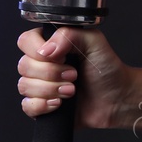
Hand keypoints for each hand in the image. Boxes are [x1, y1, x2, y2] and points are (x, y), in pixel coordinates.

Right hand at [16, 26, 134, 130]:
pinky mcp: (41, 105)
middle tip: (74, 75)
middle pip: (23, 65)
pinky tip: (60, 104)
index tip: (62, 56)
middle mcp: (42, 64)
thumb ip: (69, 35)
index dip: (38, 50)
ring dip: (51, 89)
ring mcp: (40, 85)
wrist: (118, 97)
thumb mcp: (94, 42)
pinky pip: (27, 106)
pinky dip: (43, 105)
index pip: (25, 41)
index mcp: (51, 45)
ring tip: (72, 90)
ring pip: (24, 86)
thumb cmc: (108, 69)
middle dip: (51, 73)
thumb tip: (46, 49)